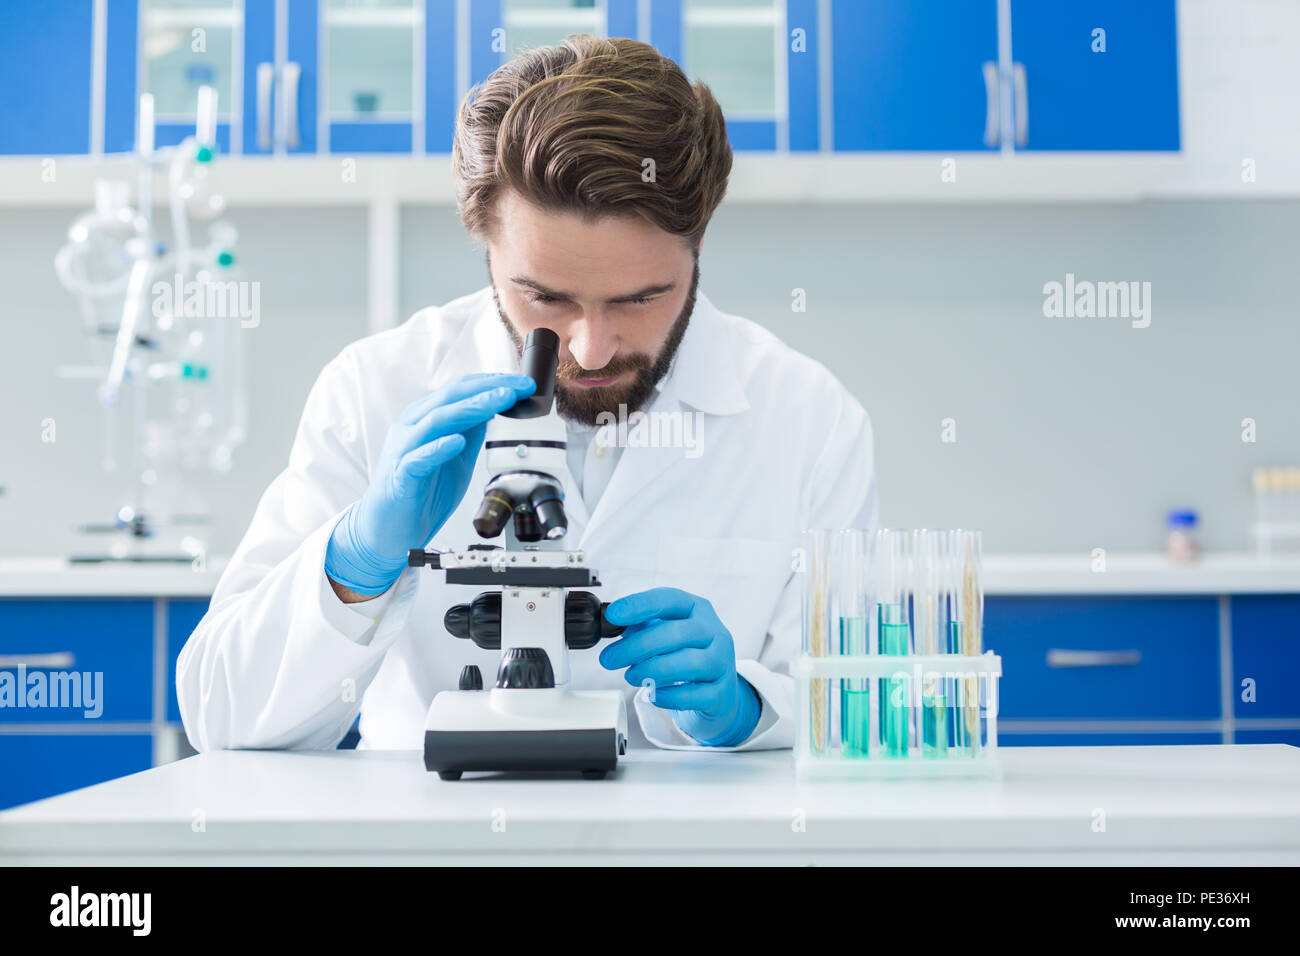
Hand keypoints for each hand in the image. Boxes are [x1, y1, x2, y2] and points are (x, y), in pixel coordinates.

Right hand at [325, 372, 534, 595]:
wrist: (388, 529)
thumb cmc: (420, 490)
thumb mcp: (456, 457)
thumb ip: (472, 433)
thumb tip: (497, 410)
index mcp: (425, 418)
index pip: (460, 389)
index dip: (491, 382)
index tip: (521, 383)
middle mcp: (412, 427)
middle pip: (451, 396)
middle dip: (489, 388)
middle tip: (519, 386)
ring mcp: (404, 449)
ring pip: (437, 420)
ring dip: (471, 408)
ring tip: (499, 402)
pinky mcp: (400, 475)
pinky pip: (418, 458)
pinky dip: (438, 448)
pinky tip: (457, 442)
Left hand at [600, 587, 760, 746]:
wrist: (715, 692)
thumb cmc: (683, 656)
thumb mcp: (664, 634)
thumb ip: (640, 626)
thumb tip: (610, 624)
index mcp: (697, 610)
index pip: (670, 600)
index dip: (640, 605)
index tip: (613, 615)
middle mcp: (715, 632)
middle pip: (677, 633)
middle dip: (637, 646)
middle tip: (609, 658)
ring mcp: (723, 662)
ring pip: (690, 663)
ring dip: (653, 670)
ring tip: (631, 676)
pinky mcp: (723, 693)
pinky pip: (697, 695)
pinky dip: (671, 696)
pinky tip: (654, 695)